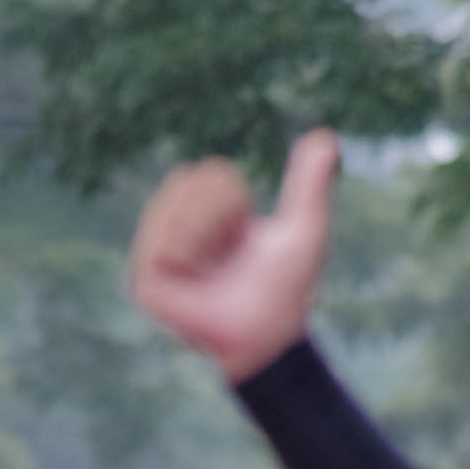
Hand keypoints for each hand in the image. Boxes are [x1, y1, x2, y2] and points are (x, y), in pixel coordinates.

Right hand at [129, 127, 337, 381]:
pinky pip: (156, 241)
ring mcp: (157, 258)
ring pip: (170, 206)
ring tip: (209, 265)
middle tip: (226, 254)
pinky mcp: (143, 284)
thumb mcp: (304, 225)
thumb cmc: (287, 287)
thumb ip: (310, 181)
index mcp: (208, 218)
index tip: (245, 235)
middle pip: (188, 181)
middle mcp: (178, 233)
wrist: (267, 332)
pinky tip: (194, 270)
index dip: (233, 198)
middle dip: (217, 212)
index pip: (207, 174)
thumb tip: (326, 136)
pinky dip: (184, 250)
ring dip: (203, 232)